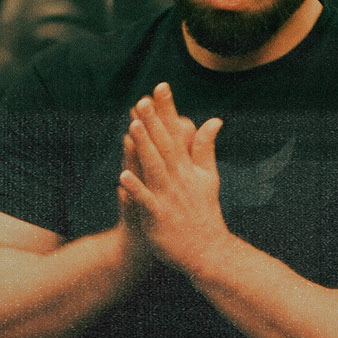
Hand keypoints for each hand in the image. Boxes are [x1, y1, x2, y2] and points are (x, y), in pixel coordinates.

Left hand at [118, 82, 227, 270]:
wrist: (208, 251)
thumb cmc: (205, 213)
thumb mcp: (209, 177)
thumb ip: (205, 147)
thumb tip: (214, 119)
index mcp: (188, 167)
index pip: (177, 132)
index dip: (168, 109)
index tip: (161, 86)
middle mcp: (179, 178)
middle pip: (163, 146)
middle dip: (153, 122)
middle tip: (141, 100)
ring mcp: (168, 197)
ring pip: (154, 168)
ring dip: (144, 148)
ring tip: (132, 127)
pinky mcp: (159, 217)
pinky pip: (145, 201)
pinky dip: (136, 189)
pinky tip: (123, 176)